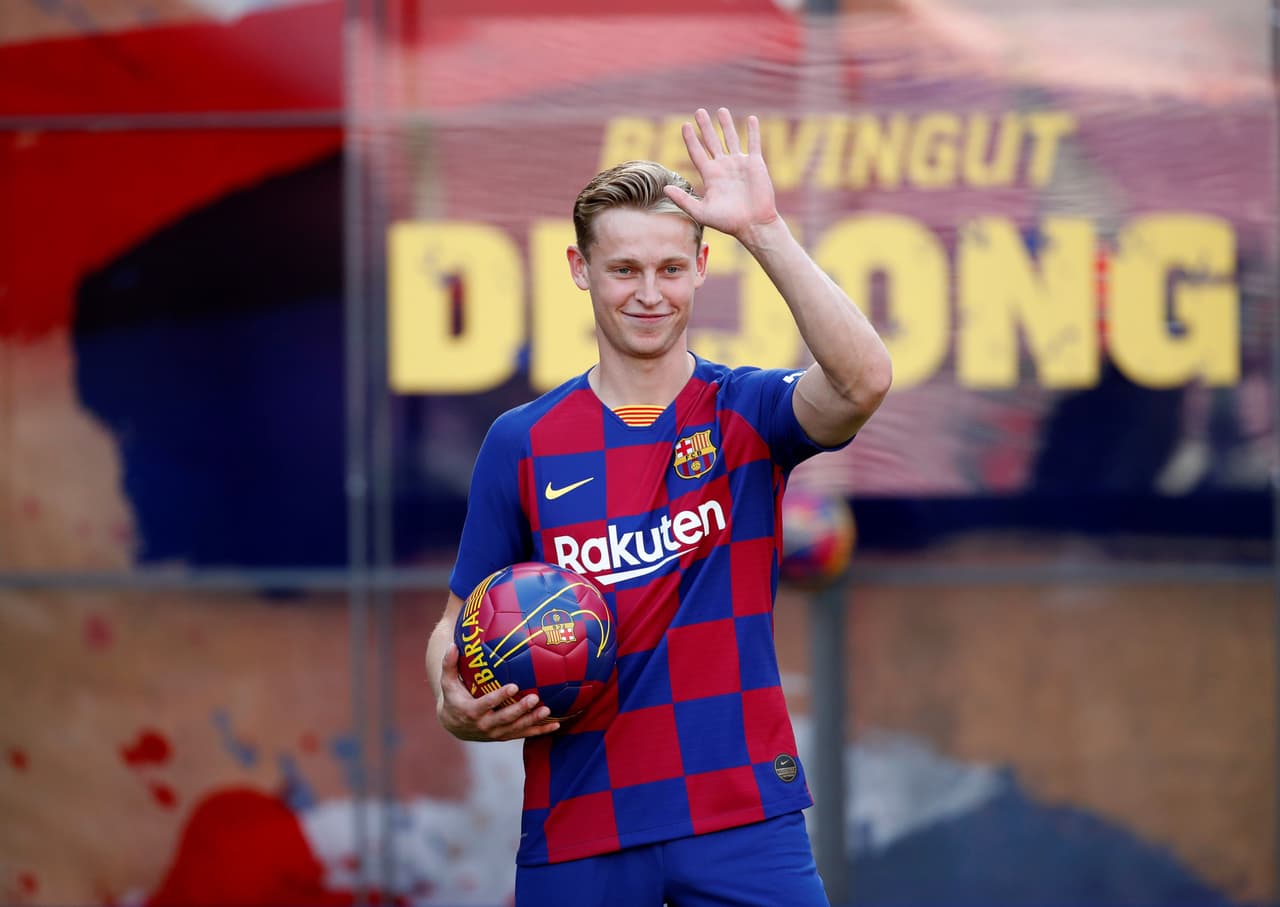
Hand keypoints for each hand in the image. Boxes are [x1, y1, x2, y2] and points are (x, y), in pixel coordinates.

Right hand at [436, 643, 560, 740]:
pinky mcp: (505, 736)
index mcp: (471, 711)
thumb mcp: (447, 682)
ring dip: (532, 720)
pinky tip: (555, 723)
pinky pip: (524, 734)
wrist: (454, 725)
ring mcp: (495, 733)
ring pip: (516, 728)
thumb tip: (452, 644)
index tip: (513, 686)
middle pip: (505, 718)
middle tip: (535, 698)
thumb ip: (449, 664)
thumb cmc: (453, 697)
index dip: (499, 696)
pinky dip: (540, 731)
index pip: (487, 704)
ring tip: (547, 709)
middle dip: (520, 709)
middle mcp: (484, 725)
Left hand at [664, 107, 779, 240]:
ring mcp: (739, 164)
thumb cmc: (728, 222)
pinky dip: (753, 131)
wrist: (753, 225)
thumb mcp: (701, 212)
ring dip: (726, 125)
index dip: (690, 139)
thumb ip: (683, 199)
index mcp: (710, 176)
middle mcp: (723, 167)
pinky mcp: (755, 164)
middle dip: (705, 127)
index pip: (697, 152)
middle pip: (712, 142)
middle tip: (699, 111)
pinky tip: (751, 119)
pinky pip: (754, 143)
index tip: (684, 125)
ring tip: (721, 111)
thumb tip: (664, 188)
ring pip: (731, 139)